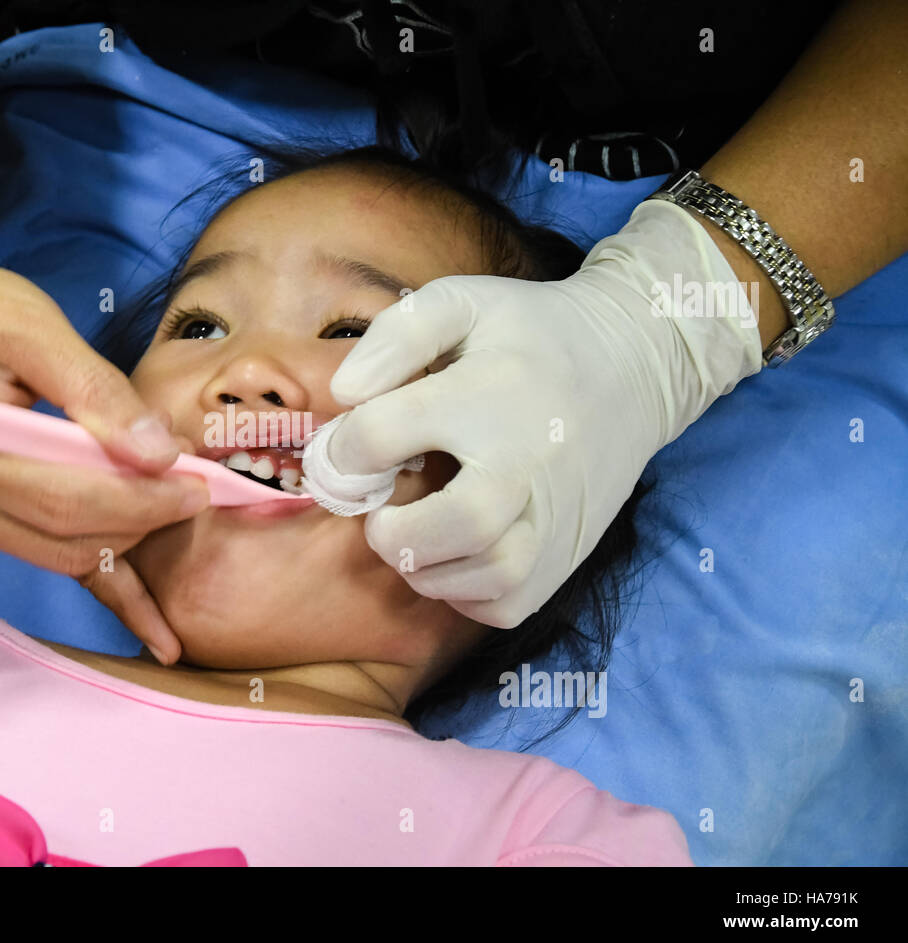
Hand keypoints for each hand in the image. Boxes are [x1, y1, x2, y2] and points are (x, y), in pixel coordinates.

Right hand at [0, 238, 205, 662]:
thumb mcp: (30, 322)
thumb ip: (94, 388)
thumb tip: (160, 453)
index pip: (60, 495)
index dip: (139, 498)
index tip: (199, 484)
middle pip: (60, 534)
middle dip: (140, 520)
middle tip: (201, 491)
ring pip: (55, 553)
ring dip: (124, 538)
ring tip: (177, 509)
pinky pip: (41, 553)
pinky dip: (102, 583)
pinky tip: (155, 633)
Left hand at [322, 200, 763, 627]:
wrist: (635, 364)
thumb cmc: (528, 336)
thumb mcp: (461, 302)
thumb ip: (396, 336)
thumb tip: (346, 392)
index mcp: (492, 391)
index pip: (387, 433)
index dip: (343, 449)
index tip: (344, 451)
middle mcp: (532, 459)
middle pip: (462, 524)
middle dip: (395, 533)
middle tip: (379, 517)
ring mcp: (557, 514)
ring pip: (491, 576)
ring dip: (427, 570)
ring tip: (413, 537)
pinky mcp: (568, 553)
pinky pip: (507, 604)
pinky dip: (464, 596)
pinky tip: (450, 558)